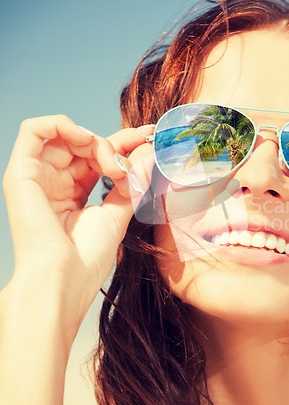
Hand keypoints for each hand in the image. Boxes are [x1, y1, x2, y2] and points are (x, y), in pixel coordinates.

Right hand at [3, 114, 152, 339]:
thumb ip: (132, 181)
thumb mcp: (118, 212)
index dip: (124, 143)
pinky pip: (34, 130)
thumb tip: (150, 153)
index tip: (150, 136)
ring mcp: (37, 176)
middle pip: (85, 144)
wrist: (64, 279)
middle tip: (134, 160)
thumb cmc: (88, 256)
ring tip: (112, 165)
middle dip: (116, 143)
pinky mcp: (21, 172)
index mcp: (73, 192)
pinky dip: (63, 125)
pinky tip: (87, 140)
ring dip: (96, 142)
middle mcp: (55, 182)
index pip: (99, 157)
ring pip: (67, 136)